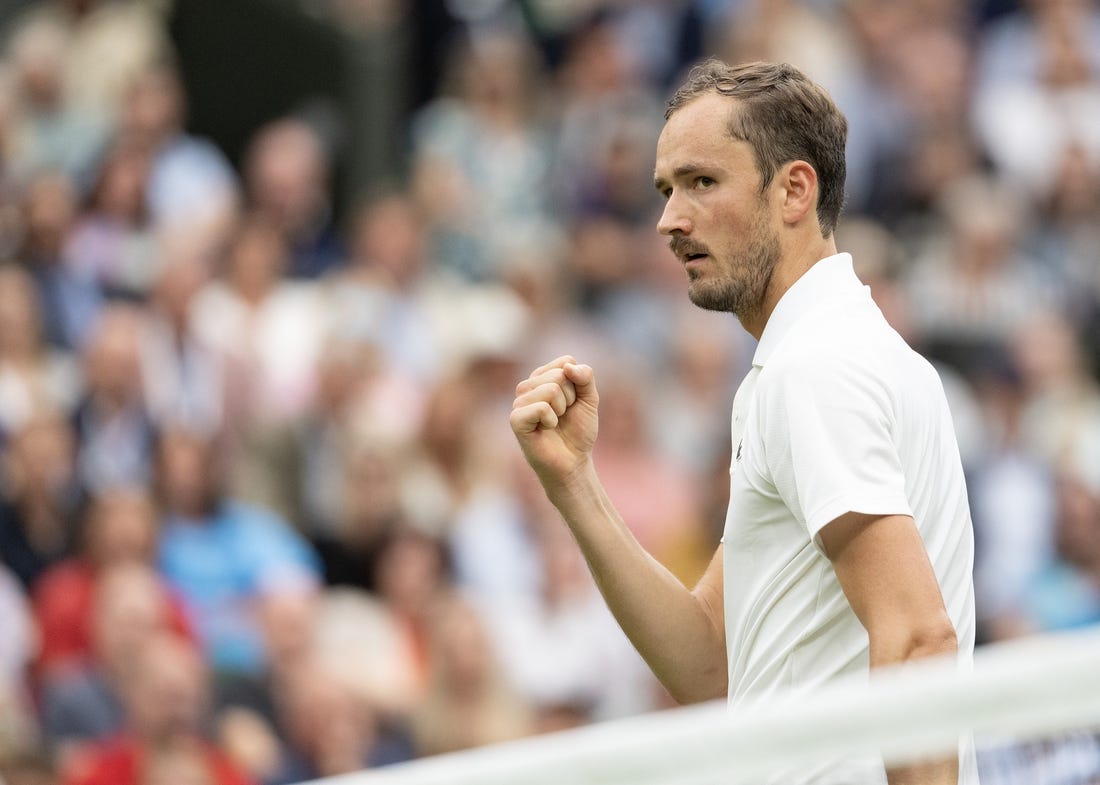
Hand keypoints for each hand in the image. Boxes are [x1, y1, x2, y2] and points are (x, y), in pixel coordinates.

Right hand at [510, 355, 598, 491]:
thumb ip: (585, 377)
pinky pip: (541, 407)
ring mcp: (520, 402)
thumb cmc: (578, 431)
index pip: (566, 362)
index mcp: (542, 377)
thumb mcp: (589, 399)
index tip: (573, 402)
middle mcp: (528, 386)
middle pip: (559, 375)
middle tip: (564, 415)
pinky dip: (551, 420)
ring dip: (561, 410)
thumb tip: (568, 366)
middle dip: (570, 398)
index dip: (577, 384)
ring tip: (554, 423)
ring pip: (551, 389)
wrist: (573, 462)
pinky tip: (546, 429)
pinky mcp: (516, 419)